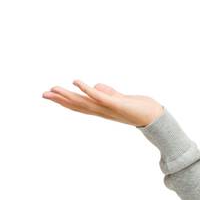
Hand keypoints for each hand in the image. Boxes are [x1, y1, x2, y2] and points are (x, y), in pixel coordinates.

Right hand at [41, 79, 164, 128]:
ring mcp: (108, 108)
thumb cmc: (138, 108)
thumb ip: (107, 93)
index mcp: (102, 110)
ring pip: (84, 102)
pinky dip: (86, 89)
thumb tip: (97, 86)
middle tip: (44, 94)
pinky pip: (98, 96)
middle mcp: (102, 111)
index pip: (80, 105)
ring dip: (68, 95)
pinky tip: (76, 81)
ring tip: (53, 89)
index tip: (50, 95)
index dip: (64, 101)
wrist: (155, 117)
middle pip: (78, 106)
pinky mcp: (116, 104)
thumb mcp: (119, 98)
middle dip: (60, 100)